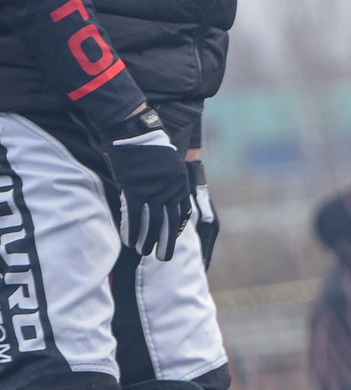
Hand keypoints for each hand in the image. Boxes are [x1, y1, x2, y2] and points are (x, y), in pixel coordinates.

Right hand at [104, 110, 191, 261]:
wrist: (132, 131)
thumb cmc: (147, 148)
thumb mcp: (165, 166)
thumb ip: (166, 184)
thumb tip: (162, 201)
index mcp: (180, 183)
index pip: (182, 213)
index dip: (176, 229)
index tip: (171, 241)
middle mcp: (170, 189)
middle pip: (169, 221)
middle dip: (166, 242)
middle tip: (163, 258)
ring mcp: (153, 190)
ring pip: (152, 221)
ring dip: (147, 239)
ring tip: (144, 253)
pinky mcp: (135, 189)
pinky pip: (135, 215)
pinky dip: (132, 230)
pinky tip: (129, 241)